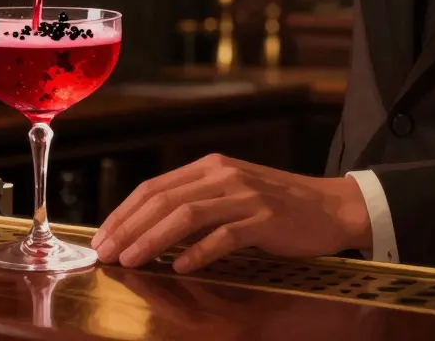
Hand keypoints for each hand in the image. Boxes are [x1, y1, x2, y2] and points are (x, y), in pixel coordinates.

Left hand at [91, 154, 371, 273]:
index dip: (124, 213)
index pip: (154, 188)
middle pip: (164, 200)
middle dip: (129, 228)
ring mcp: (245, 195)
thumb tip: (148, 230)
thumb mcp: (230, 194)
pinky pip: (226, 235)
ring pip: (188, 215)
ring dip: (154, 239)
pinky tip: (181, 266)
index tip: (102, 237)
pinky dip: (199, 252)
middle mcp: (223, 175)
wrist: (332, 207)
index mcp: (209, 167)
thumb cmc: (277, 206)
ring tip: (132, 260)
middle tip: (106, 253)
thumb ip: (194, 205)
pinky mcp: (266, 218)